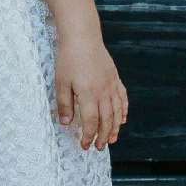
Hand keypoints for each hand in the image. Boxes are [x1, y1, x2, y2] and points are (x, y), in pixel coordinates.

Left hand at [55, 33, 127, 150]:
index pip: (91, 121)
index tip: (85, 145)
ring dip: (115, 127)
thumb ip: (64, 104)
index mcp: (89, 94)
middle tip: (98, 147)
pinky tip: (122, 119)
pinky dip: (123, 111)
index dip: (89, 135)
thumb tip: (66, 123)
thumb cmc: (69, 59)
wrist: (83, 38)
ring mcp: (111, 85)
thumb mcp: (61, 82)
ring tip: (111, 139)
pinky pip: (123, 98)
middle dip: (102, 136)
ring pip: (117, 111)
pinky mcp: (115, 78)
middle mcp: (103, 92)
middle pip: (106, 120)